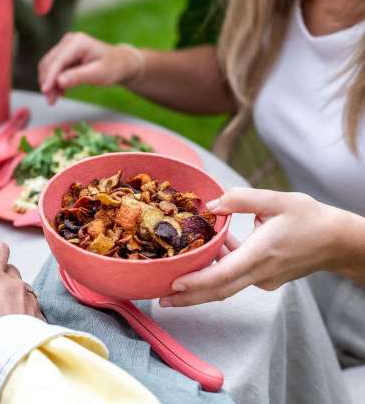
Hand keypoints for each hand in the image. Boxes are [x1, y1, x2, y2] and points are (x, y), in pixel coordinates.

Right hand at [38, 32, 142, 103]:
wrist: (120, 63)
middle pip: (49, 62)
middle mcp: (69, 41)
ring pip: (48, 66)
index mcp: (78, 42)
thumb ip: (78, 77)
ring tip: (54, 99)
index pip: (58, 60)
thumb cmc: (113, 67)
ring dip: (49, 83)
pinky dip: (53, 82)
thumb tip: (59, 81)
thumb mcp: (98, 74)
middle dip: (47, 82)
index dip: (49, 76)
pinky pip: (53, 69)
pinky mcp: (64, 54)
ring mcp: (66, 46)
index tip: (45, 91)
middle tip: (50, 101)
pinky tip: (59, 93)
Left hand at [160, 188, 341, 306]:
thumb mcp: (276, 199)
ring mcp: (264, 279)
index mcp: (261, 253)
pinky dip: (220, 270)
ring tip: (174, 280)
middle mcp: (260, 272)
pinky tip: (212, 251)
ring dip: (201, 284)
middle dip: (188, 297)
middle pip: (219, 290)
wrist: (338, 241)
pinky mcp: (266, 279)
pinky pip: (237, 277)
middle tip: (161, 299)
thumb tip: (212, 205)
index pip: (223, 274)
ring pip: (226, 286)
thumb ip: (241, 199)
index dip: (197, 282)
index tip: (174, 286)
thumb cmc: (309, 218)